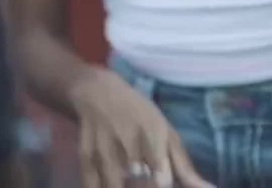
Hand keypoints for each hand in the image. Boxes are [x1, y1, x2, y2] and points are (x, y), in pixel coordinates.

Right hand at [68, 69, 211, 187]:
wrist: (96, 92)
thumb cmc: (139, 113)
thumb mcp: (167, 133)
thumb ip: (185, 167)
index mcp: (153, 137)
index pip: (162, 180)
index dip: (162, 185)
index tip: (161, 182)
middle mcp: (128, 144)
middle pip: (140, 185)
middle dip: (145, 186)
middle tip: (145, 178)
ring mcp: (104, 153)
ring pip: (114, 187)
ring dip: (125, 186)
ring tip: (131, 181)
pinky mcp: (85, 159)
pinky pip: (92, 185)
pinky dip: (101, 187)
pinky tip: (114, 182)